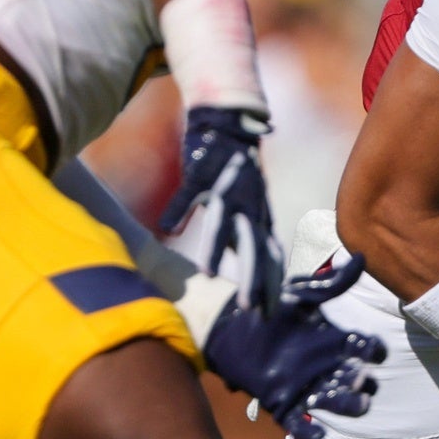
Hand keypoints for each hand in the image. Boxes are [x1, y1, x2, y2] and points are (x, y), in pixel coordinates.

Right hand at [162, 105, 284, 309]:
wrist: (227, 124)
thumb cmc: (238, 174)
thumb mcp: (252, 208)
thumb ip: (252, 238)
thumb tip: (255, 272)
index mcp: (258, 218)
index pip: (269, 257)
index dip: (269, 284)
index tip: (268, 314)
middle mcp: (246, 206)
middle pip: (252, 246)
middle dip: (252, 277)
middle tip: (249, 309)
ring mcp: (225, 189)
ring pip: (222, 222)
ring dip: (215, 248)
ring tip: (208, 275)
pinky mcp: (201, 172)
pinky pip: (189, 192)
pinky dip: (180, 208)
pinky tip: (169, 227)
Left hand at [200, 253, 386, 438]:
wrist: (228, 329)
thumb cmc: (269, 308)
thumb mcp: (301, 293)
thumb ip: (332, 283)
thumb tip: (362, 257)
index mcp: (333, 341)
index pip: (364, 349)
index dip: (372, 350)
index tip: (373, 349)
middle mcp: (324, 366)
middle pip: (356, 380)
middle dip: (363, 382)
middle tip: (362, 377)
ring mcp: (305, 387)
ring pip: (336, 403)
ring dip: (349, 405)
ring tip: (358, 403)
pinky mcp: (282, 404)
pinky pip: (299, 425)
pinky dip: (309, 433)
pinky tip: (317, 433)